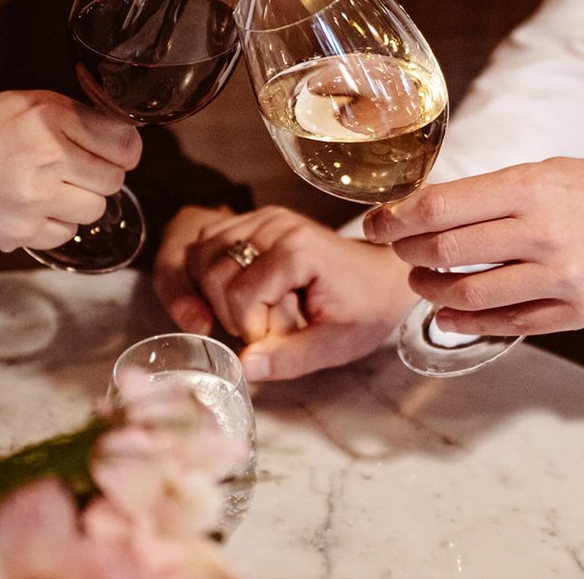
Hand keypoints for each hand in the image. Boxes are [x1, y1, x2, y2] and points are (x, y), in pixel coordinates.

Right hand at [0, 90, 139, 250]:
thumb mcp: (20, 104)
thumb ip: (71, 116)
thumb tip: (121, 139)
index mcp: (48, 116)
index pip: (123, 141)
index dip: (124, 150)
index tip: (116, 153)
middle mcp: (47, 154)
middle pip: (114, 179)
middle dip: (100, 177)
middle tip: (76, 172)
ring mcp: (36, 196)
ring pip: (96, 210)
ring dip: (81, 202)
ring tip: (53, 190)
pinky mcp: (23, 229)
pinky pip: (66, 233)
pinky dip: (57, 225)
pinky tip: (35, 209)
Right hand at [154, 205, 415, 380]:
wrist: (383, 276)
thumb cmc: (365, 309)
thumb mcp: (335, 345)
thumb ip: (289, 358)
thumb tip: (244, 366)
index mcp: (298, 249)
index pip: (239, 294)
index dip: (249, 327)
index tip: (276, 338)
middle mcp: (274, 224)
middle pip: (213, 272)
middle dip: (229, 311)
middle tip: (264, 326)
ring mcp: (261, 217)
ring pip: (200, 256)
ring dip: (213, 293)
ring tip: (252, 310)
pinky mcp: (252, 220)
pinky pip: (204, 245)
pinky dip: (208, 276)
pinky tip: (236, 296)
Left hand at [362, 158, 583, 335]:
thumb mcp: (549, 171)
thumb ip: (491, 191)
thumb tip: (420, 208)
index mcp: (533, 187)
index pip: (441, 206)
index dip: (395, 218)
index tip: (377, 222)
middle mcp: (546, 232)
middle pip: (446, 250)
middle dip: (406, 251)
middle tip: (395, 248)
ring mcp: (563, 278)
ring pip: (468, 293)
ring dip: (430, 289)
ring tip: (420, 278)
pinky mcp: (576, 313)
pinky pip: (505, 323)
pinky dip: (465, 322)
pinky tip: (446, 314)